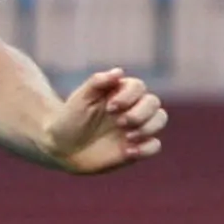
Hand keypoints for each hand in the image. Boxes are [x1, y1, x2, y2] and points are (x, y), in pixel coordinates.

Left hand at [42, 67, 166, 174]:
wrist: (63, 147)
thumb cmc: (70, 118)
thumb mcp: (80, 99)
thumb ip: (97, 82)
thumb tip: (119, 72)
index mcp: (120, 92)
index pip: (138, 87)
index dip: (129, 96)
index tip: (110, 108)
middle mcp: (132, 108)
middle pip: (154, 102)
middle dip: (140, 113)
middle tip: (120, 123)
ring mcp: (136, 128)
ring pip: (160, 120)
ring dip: (148, 127)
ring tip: (128, 137)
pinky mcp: (136, 148)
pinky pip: (154, 146)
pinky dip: (146, 148)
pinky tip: (128, 151)